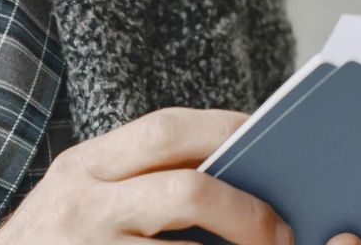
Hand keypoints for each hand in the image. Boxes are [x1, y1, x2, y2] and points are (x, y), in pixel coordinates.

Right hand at [0, 107, 293, 244]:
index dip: (227, 133)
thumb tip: (232, 173)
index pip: (167, 130)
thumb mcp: (78, 199)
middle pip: (186, 188)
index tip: (269, 144)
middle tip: (282, 230)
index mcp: (84, 165)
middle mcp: (81, 202)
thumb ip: (137, 180)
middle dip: (246, 208)